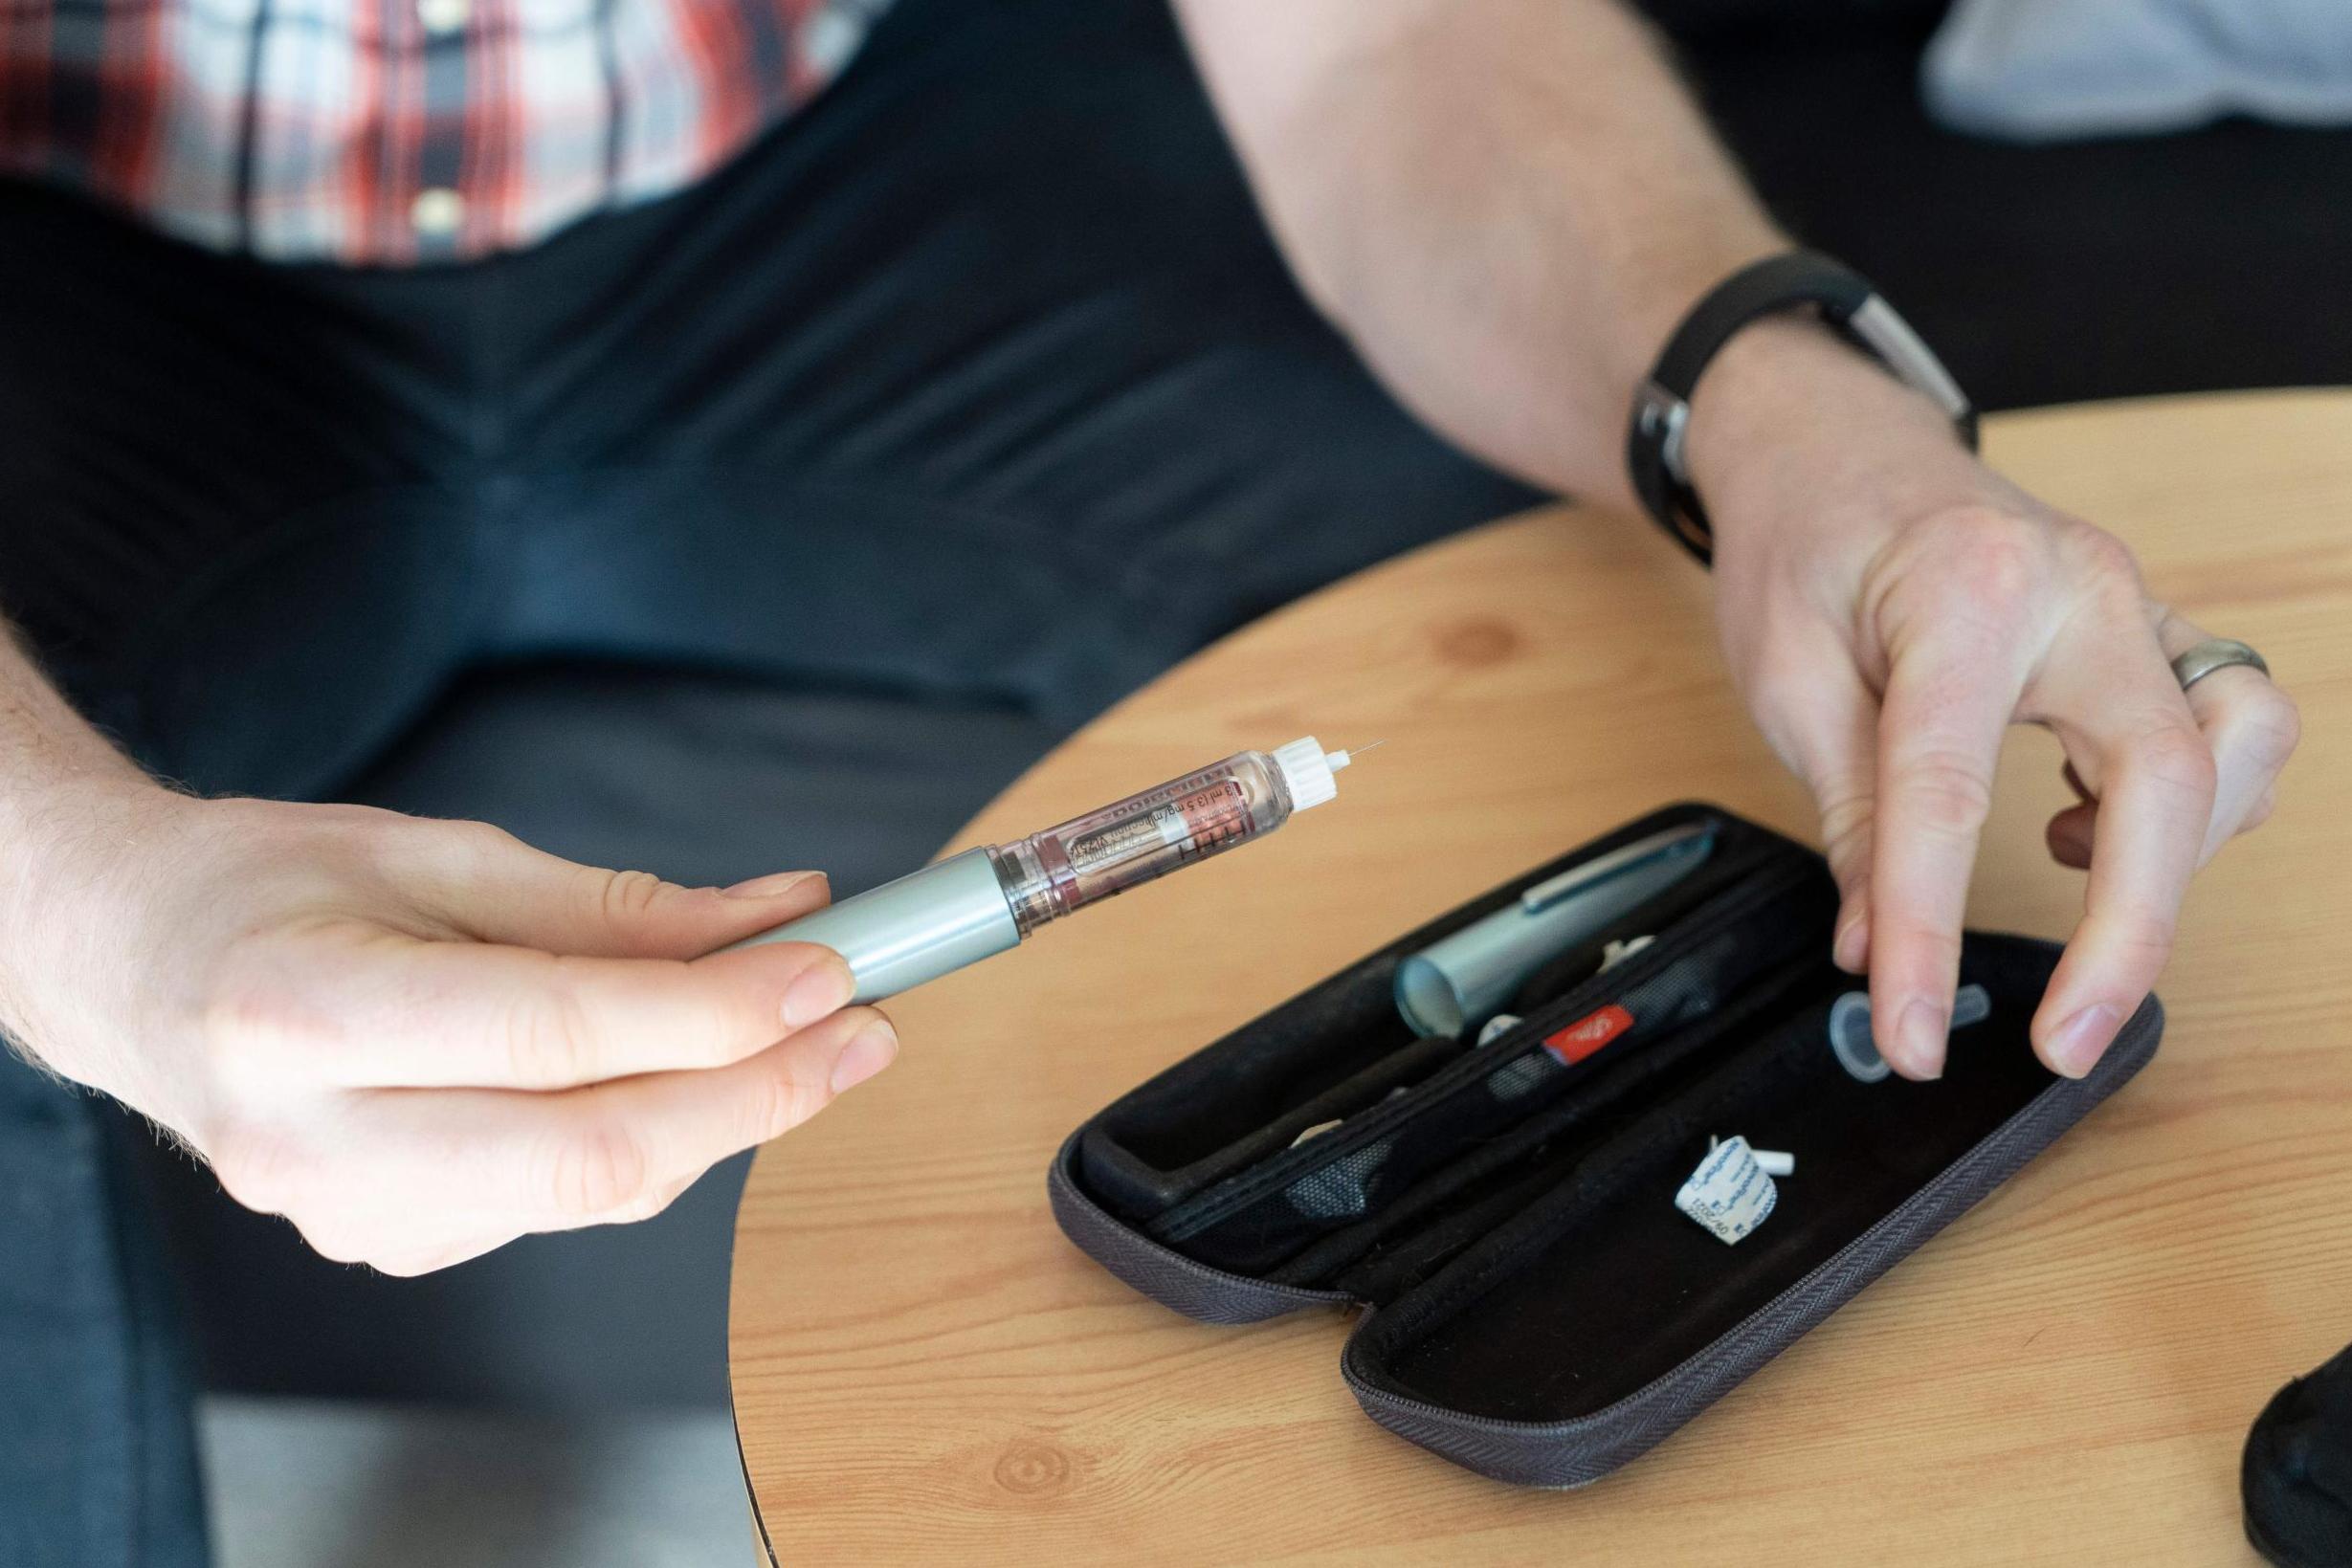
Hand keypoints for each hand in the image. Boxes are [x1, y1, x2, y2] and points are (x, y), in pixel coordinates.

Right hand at [0, 783, 893, 1273]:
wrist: (137, 973)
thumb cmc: (274, 890)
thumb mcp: (435, 853)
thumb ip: (611, 904)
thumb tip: (779, 916)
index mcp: (306, 1015)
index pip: (558, 1034)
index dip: (715, 1011)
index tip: (830, 967)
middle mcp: (317, 1141)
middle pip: (593, 1149)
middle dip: (759, 1092)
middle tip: (866, 1027)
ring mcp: (350, 1217)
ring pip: (595, 1189)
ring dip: (726, 1114)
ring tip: (811, 1033)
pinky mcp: (391, 1245)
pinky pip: (564, 1201)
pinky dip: (653, 1136)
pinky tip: (692, 1072)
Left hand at [1688, 323, 2298, 1079]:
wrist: (1835, 442)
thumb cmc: (1804, 541)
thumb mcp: (1786, 676)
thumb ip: (1848, 815)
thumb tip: (1876, 951)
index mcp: (1965, 592)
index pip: (1952, 793)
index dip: (1929, 932)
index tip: (1909, 1031)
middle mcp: (2082, 588)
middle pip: (2169, 772)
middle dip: (2131, 929)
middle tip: (2065, 1041)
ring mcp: (2135, 603)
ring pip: (2242, 740)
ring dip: (2184, 849)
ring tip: (2063, 867)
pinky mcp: (2150, 631)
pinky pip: (2232, 725)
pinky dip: (2190, 805)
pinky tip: (2081, 825)